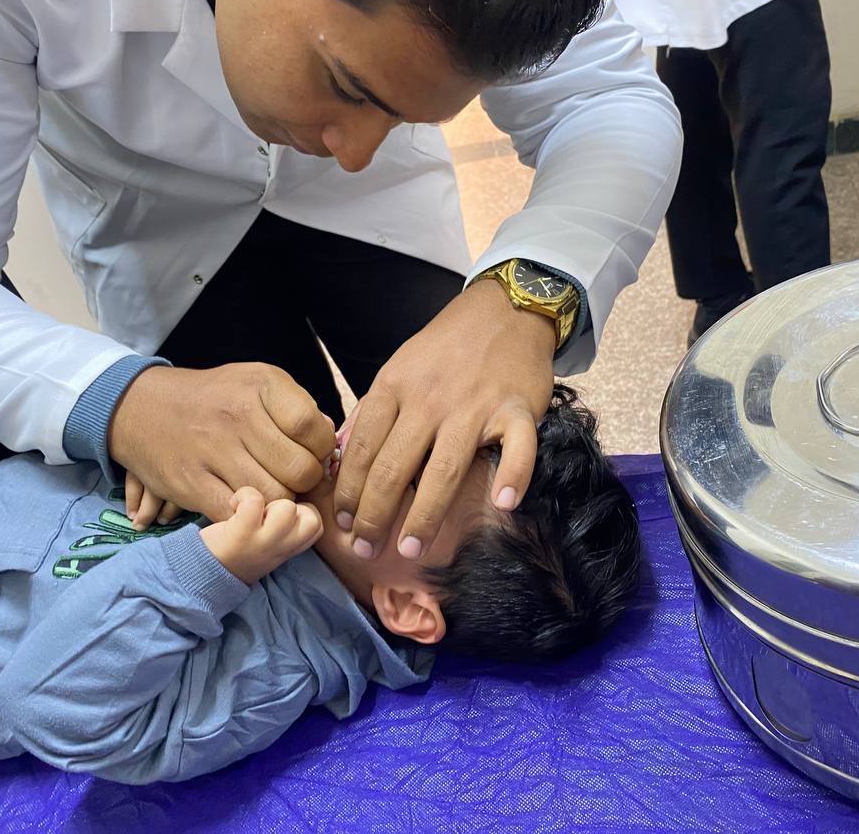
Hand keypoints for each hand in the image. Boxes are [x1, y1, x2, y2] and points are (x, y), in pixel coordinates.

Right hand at [108, 363, 334, 521]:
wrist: (142, 407)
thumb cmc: (215, 398)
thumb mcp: (256, 382)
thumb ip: (296, 409)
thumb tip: (331, 445)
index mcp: (261, 385)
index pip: (315, 430)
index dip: (323, 451)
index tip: (311, 453)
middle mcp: (238, 415)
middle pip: (300, 471)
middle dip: (305, 482)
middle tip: (292, 478)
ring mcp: (213, 450)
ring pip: (275, 498)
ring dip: (281, 502)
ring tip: (272, 491)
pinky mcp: (191, 483)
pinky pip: (239, 514)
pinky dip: (251, 516)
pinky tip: (248, 503)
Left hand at [200, 487, 323, 583]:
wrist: (201, 576)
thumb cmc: (234, 552)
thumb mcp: (267, 546)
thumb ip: (283, 528)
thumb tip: (290, 496)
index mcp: (287, 550)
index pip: (317, 526)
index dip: (302, 511)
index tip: (279, 514)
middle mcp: (279, 550)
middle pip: (310, 517)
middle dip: (291, 506)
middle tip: (266, 512)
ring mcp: (262, 543)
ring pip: (287, 508)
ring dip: (267, 500)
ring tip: (249, 510)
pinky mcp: (241, 534)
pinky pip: (254, 500)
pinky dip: (243, 495)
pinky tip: (234, 505)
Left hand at [334, 279, 554, 559]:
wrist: (505, 308)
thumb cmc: (447, 346)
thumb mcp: (399, 367)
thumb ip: (371, 411)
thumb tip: (341, 455)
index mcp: (396, 386)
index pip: (364, 447)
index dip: (349, 489)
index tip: (340, 522)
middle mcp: (430, 399)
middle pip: (397, 466)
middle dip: (375, 514)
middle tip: (364, 550)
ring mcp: (476, 406)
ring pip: (446, 468)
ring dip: (426, 513)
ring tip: (411, 548)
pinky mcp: (518, 409)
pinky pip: (517, 448)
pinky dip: (513, 476)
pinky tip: (502, 504)